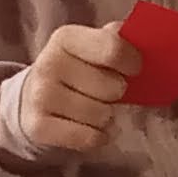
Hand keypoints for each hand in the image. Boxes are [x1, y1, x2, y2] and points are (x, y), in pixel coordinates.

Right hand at [15, 20, 142, 152]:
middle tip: (104, 92)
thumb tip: (145, 39)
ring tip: (95, 109)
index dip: (133, 62)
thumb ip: (116, 40)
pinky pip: (90, 138)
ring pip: (102, 116)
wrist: (32, 98)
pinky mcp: (38, 126)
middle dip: (116, 93)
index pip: (113, 49)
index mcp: (66, 38)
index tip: (133, 69)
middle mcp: (49, 64)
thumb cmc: (76, 70)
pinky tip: (89, 128)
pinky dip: (98, 137)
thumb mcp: (92, 47)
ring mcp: (40, 96)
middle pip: (112, 88)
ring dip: (106, 117)